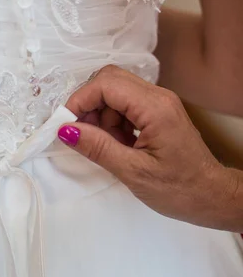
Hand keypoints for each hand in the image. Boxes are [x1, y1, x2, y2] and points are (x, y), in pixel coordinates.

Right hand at [59, 65, 240, 230]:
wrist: (211, 196)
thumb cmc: (179, 189)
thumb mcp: (133, 172)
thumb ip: (98, 148)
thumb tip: (66, 130)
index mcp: (155, 108)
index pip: (106, 84)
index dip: (80, 100)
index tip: (64, 126)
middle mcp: (158, 97)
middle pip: (110, 80)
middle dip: (88, 103)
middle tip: (81, 133)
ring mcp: (159, 103)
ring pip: (115, 92)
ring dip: (100, 114)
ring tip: (104, 145)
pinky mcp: (157, 112)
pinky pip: (125, 105)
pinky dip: (112, 121)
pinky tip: (116, 144)